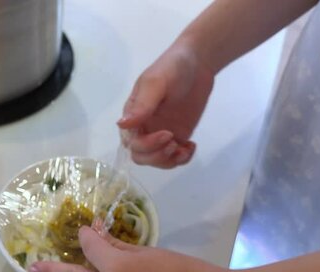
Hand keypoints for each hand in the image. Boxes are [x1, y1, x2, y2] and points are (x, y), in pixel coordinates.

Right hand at [118, 42, 214, 168]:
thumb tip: (122, 125)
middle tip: (174, 143)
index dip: (148, 144)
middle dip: (157, 156)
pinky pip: (174, 157)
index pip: (132, 142)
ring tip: (185, 148)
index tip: (167, 133)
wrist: (198, 62)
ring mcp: (160, 133)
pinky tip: (190, 146)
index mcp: (133, 115)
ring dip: (169, 161)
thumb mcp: (155, 83)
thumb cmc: (172, 67)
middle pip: (141, 156)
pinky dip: (182, 159)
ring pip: (157, 160)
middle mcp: (144, 127)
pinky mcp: (177, 135)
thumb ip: (141, 105)